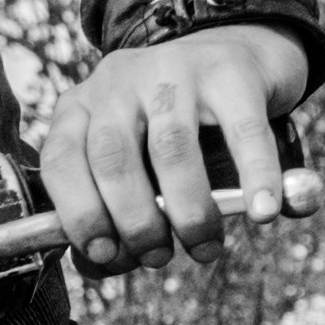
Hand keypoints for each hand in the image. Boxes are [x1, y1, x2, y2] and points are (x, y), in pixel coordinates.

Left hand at [40, 23, 313, 270]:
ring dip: (188, 211)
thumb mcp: (136, 165)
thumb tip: (101, 266)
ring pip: (172, 147)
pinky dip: (255, 177)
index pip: (61, 161)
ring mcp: (174, 68)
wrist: (238, 58)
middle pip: (112, 157)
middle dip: (134, 222)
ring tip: (206, 247)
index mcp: (82, 107)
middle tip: (158, 258)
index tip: (104, 256)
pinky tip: (263, 213)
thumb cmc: (178, 132)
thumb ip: (114, 213)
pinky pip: (244, 131)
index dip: (78, 215)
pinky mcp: (231, 70)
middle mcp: (119, 81)